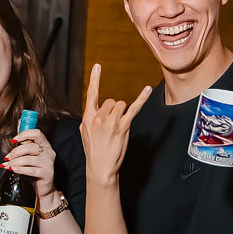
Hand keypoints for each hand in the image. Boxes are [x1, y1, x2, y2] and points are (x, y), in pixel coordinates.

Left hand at [2, 127, 56, 201]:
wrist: (43, 187)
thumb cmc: (35, 170)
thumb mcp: (30, 156)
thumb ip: (24, 146)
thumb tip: (14, 138)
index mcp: (45, 145)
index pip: (37, 133)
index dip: (24, 134)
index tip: (14, 140)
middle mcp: (49, 152)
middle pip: (30, 147)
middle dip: (15, 152)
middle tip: (8, 157)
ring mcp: (48, 163)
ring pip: (29, 159)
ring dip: (15, 162)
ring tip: (9, 165)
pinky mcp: (47, 174)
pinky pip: (31, 170)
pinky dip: (20, 169)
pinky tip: (14, 169)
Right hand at [80, 63, 151, 185]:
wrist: (100, 167)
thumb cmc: (94, 151)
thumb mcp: (85, 133)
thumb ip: (90, 119)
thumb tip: (95, 111)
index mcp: (88, 117)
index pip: (91, 94)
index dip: (95, 79)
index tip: (97, 66)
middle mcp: (98, 117)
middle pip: (112, 101)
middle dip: (114, 110)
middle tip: (112, 127)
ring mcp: (110, 122)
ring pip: (121, 104)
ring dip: (123, 114)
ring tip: (118, 129)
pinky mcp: (123, 127)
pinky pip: (133, 108)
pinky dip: (142, 98)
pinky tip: (147, 90)